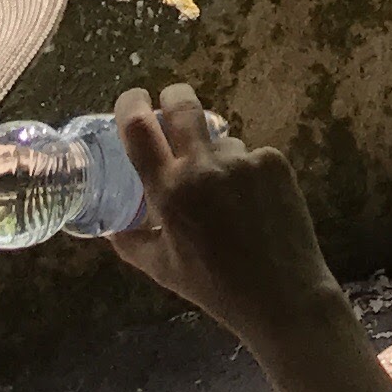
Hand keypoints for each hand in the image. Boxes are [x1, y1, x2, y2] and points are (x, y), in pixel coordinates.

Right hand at [103, 85, 390, 391]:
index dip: (131, 105)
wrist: (282, 294)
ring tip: (225, 196)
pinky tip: (253, 205)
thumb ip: (131, 242)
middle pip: (183, 105)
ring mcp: (243, 160)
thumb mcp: (161, 268)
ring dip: (215, 155)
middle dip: (173, 97)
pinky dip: (246, 172)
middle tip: (170, 106)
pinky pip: (251, 155)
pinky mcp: (274, 162)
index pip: (140, 127)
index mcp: (169, 190)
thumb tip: (110, 227)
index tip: (133, 100)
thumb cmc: (214, 286)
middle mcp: (204, 166)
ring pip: (220, 138)